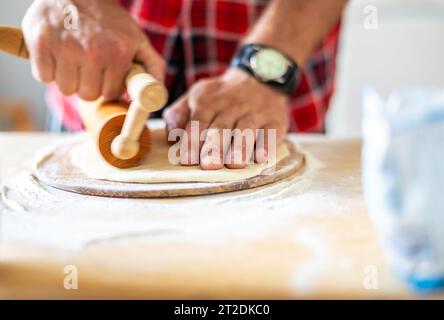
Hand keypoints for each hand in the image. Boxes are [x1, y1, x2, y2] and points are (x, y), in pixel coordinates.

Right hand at [22, 0, 164, 100]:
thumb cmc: (108, 19)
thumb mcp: (137, 39)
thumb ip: (152, 67)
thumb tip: (158, 97)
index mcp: (117, 53)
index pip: (109, 94)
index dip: (107, 86)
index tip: (105, 74)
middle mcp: (92, 51)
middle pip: (87, 95)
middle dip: (88, 85)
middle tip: (88, 67)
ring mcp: (64, 47)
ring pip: (65, 89)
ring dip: (68, 79)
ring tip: (73, 60)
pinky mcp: (39, 42)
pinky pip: (43, 77)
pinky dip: (47, 70)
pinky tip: (56, 55)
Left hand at [163, 68, 288, 169]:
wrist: (260, 77)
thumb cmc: (221, 97)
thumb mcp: (196, 96)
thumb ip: (179, 114)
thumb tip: (171, 136)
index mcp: (206, 100)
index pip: (198, 122)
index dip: (192, 142)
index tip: (187, 160)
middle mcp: (231, 105)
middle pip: (221, 128)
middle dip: (214, 147)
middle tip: (209, 165)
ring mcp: (254, 112)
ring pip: (246, 130)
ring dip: (239, 147)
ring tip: (234, 164)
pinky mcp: (275, 120)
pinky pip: (270, 132)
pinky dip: (266, 145)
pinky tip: (260, 157)